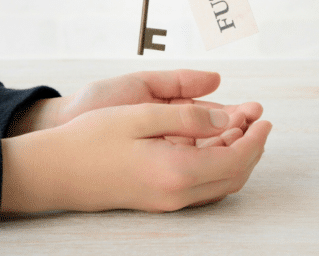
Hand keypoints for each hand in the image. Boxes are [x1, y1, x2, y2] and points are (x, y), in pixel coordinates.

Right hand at [0, 103, 271, 213]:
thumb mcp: (141, 116)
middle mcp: (176, 194)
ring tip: (238, 129)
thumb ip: (188, 118)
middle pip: (233, 177)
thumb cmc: (91, 139)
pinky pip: (201, 187)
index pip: (235, 160)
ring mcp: (166, 201)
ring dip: (235, 158)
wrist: (54, 172)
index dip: (255, 139)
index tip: (264, 118)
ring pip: (219, 185)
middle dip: (251, 149)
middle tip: (258, 122)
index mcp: (177, 171)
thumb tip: (225, 122)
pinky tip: (210, 145)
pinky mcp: (156, 200)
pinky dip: (216, 167)